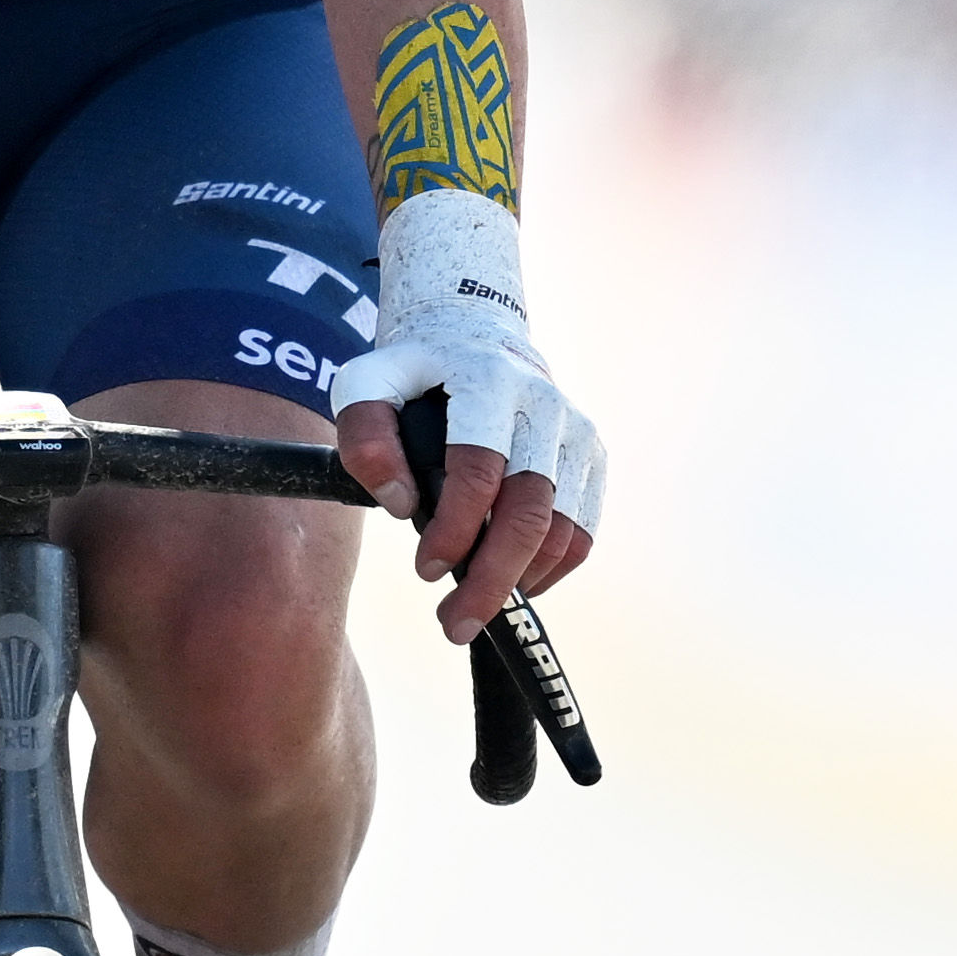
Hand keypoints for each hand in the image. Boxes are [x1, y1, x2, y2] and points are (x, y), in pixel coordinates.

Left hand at [324, 188, 602, 635]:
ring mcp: (576, 432)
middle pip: (531, 510)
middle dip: (492, 577)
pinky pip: (583, 529)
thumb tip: (402, 504)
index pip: (481, 469)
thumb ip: (365, 437)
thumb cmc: (412, 372)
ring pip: (564, 527)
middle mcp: (545, 404)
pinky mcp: (591, 457)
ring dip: (521, 582)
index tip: (424, 569)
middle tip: (453, 624)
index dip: (455, 528)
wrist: (473, 331)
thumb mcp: (366, 384)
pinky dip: (553, 568)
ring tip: (475, 612)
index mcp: (489, 380)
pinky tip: (515, 586)